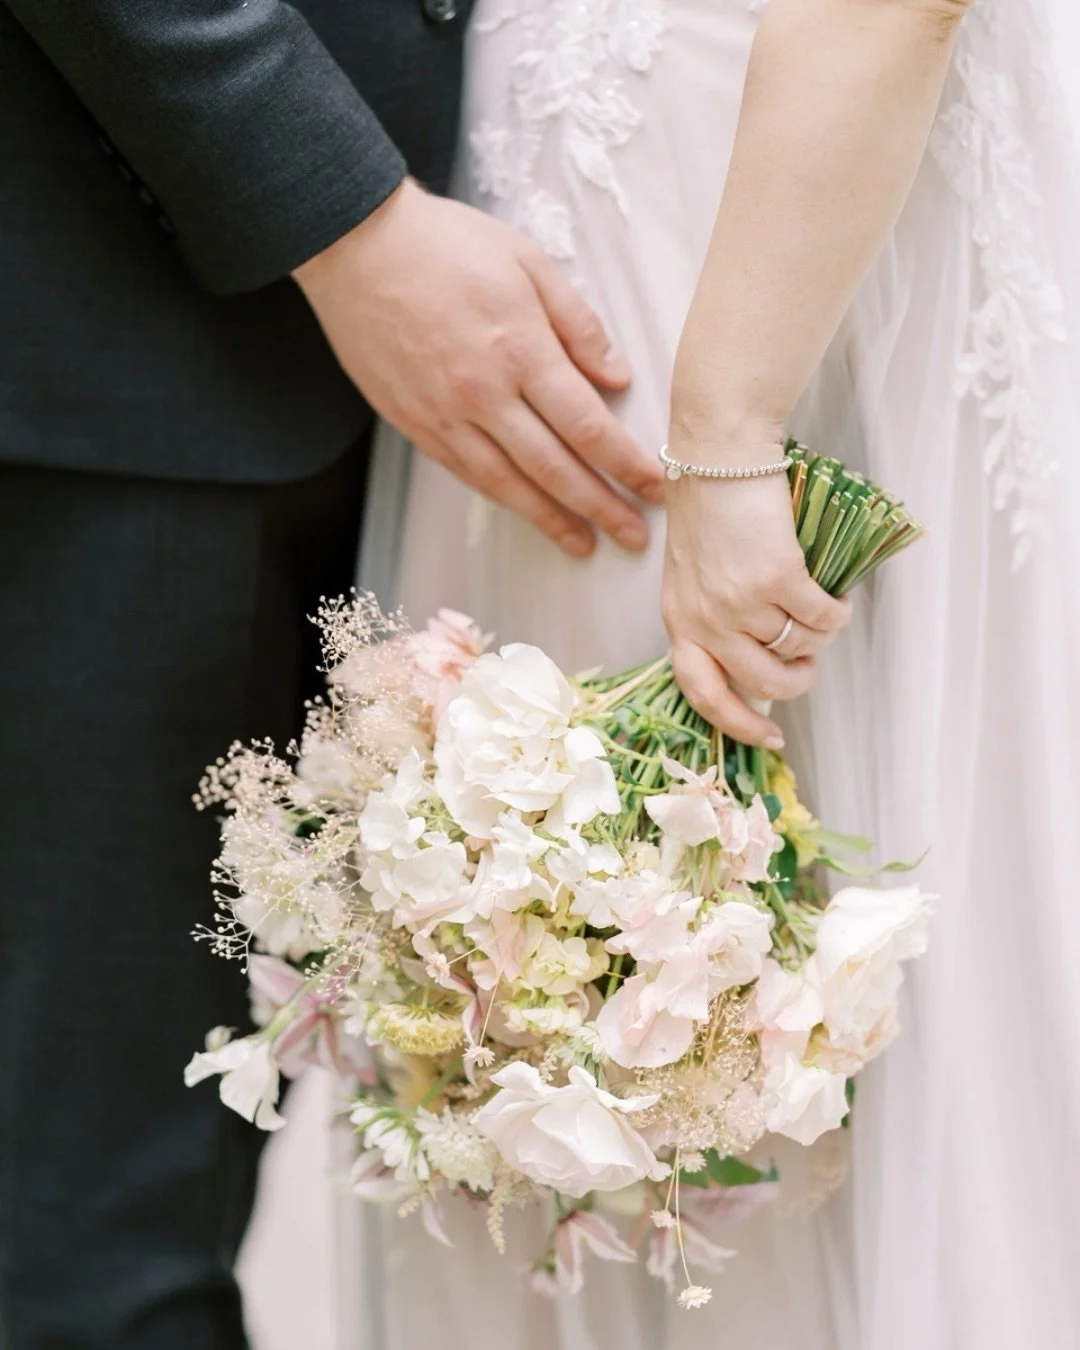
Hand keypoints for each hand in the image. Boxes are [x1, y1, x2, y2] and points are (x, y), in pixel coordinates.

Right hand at [293, 179, 663, 557]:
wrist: (357, 249)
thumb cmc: (445, 246)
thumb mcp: (528, 262)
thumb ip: (578, 324)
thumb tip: (617, 378)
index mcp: (521, 350)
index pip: (587, 426)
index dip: (626, 464)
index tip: (656, 487)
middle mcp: (484, 394)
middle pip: (555, 468)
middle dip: (601, 507)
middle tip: (634, 537)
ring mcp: (445, 416)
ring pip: (509, 485)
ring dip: (553, 520)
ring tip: (585, 544)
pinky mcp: (415, 425)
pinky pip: (468, 474)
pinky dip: (503, 499)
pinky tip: (528, 512)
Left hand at [662, 435, 850, 745]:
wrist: (719, 454)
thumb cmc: (706, 507)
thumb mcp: (690, 573)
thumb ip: (709, 616)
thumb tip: (755, 657)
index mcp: (679, 620)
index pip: (703, 693)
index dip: (738, 723)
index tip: (769, 738)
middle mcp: (706, 619)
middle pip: (763, 683)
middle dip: (796, 681)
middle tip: (809, 663)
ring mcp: (740, 602)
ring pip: (798, 650)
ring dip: (820, 641)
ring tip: (822, 618)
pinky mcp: (777, 578)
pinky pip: (821, 618)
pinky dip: (836, 615)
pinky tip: (836, 601)